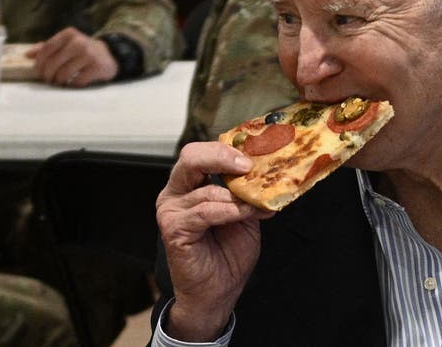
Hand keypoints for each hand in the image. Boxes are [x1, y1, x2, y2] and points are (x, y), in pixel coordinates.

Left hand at [26, 27, 117, 86]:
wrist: (109, 55)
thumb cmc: (81, 50)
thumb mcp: (66, 44)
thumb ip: (47, 47)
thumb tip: (27, 55)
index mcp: (68, 34)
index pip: (47, 48)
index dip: (39, 63)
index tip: (37, 72)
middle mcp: (78, 42)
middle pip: (53, 63)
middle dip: (48, 75)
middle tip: (49, 80)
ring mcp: (88, 54)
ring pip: (64, 74)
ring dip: (59, 81)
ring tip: (60, 81)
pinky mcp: (96, 67)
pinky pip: (77, 81)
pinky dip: (72, 85)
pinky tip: (73, 83)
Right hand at [156, 142, 272, 341]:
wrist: (217, 292)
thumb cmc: (227, 254)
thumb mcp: (244, 215)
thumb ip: (247, 194)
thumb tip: (270, 175)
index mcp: (190, 184)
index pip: (202, 152)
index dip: (227, 149)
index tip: (254, 155)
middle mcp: (176, 192)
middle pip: (191, 157)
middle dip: (222, 156)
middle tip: (248, 166)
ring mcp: (171, 210)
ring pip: (206, 189)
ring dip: (237, 197)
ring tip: (256, 205)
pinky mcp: (173, 228)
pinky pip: (204, 212)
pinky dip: (228, 211)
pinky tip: (242, 215)